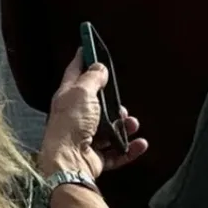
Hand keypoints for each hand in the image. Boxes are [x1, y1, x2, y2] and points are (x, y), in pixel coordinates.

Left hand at [38, 54, 147, 184]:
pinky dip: (129, 149)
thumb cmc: (71, 122)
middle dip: (112, 104)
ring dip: (124, 127)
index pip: (75, 73)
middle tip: (122, 104)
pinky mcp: (95, 157)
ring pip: (109, 130)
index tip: (89, 47)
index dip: (82, 60)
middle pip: (96, 105)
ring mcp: (85, 138)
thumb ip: (92, 79)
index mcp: (67, 97)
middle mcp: (74, 116)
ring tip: (133, 123)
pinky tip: (140, 144)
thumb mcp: (82, 92)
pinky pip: (116, 153)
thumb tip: (99, 66)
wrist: (69, 160)